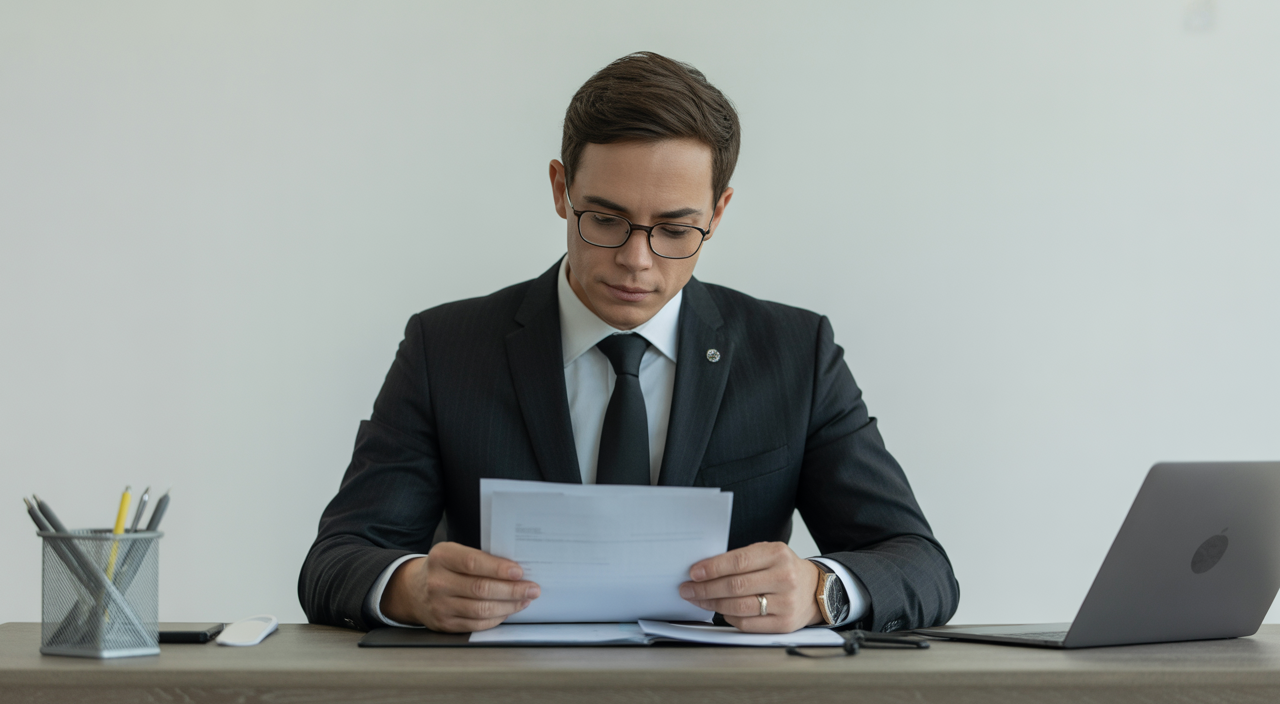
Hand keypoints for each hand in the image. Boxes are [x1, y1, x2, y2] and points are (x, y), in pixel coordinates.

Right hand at [380, 542, 539, 632]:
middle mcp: (437, 582)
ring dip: (509, 606)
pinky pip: (476, 624)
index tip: (519, 572)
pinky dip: (497, 618)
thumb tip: (514, 569)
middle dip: (512, 590)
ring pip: (481, 609)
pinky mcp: (445, 624)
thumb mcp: (454, 553)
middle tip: (532, 588)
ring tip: (525, 599)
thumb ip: (479, 558)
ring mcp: (440, 606)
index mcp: (441, 557)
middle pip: (480, 589)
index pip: (473, 563)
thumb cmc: (443, 568)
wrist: (413, 590)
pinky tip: (509, 610)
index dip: (498, 569)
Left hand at [678, 542, 822, 632]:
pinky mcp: (784, 624)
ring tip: (698, 600)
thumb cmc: (783, 569)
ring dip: (713, 604)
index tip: (693, 573)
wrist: (815, 589)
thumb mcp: (768, 553)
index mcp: (777, 554)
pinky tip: (720, 611)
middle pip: (736, 586)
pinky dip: (729, 617)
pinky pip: (747, 623)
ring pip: (739, 606)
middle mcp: (784, 578)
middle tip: (688, 589)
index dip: (712, 568)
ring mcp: (786, 603)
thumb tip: (704, 570)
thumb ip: (741, 559)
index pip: (738, 561)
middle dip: (706, 588)